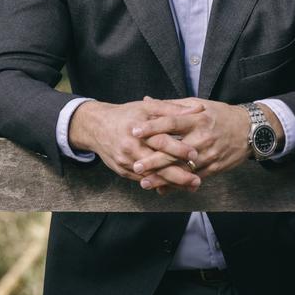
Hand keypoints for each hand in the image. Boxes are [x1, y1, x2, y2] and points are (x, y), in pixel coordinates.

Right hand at [69, 98, 203, 190]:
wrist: (96, 127)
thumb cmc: (126, 115)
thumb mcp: (148, 107)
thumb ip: (173, 109)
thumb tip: (199, 108)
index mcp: (138, 132)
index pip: (161, 142)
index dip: (178, 149)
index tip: (195, 155)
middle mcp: (130, 149)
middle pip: (157, 165)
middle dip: (178, 175)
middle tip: (197, 180)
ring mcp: (125, 163)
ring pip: (151, 177)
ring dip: (172, 183)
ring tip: (191, 186)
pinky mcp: (122, 171)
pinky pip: (143, 180)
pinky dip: (159, 184)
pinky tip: (175, 186)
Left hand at [128, 98, 259, 188]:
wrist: (250, 130)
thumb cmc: (221, 115)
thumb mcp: (199, 105)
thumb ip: (172, 105)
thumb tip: (147, 101)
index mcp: (197, 118)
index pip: (171, 122)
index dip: (152, 127)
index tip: (134, 131)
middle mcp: (203, 137)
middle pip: (175, 150)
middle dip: (154, 159)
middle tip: (135, 165)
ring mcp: (209, 154)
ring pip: (183, 168)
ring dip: (163, 177)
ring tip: (144, 182)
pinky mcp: (214, 167)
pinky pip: (193, 178)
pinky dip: (178, 184)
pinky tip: (164, 188)